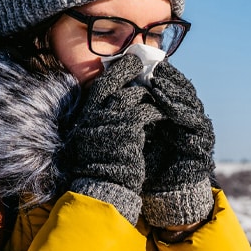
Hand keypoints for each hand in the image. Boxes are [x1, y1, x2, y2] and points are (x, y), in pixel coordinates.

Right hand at [65, 54, 163, 223]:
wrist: (106, 188)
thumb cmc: (104, 166)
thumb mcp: (97, 138)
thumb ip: (105, 119)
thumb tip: (121, 98)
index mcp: (86, 116)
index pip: (100, 86)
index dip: (116, 73)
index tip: (130, 62)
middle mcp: (94, 115)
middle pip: (116, 85)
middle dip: (132, 74)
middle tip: (148, 69)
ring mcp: (110, 121)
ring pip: (134, 96)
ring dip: (149, 96)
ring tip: (160, 98)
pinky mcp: (128, 129)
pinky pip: (147, 111)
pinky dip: (157, 111)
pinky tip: (164, 115)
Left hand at [142, 62, 215, 234]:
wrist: (163, 193)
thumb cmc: (148, 161)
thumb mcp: (140, 131)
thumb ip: (139, 110)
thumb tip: (123, 84)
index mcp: (178, 114)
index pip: (174, 87)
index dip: (165, 75)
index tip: (149, 63)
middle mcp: (191, 118)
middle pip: (184, 91)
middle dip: (170, 79)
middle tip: (155, 69)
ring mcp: (200, 129)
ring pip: (190, 102)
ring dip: (173, 91)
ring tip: (157, 82)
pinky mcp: (204, 142)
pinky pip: (193, 121)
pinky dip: (180, 111)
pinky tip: (166, 105)